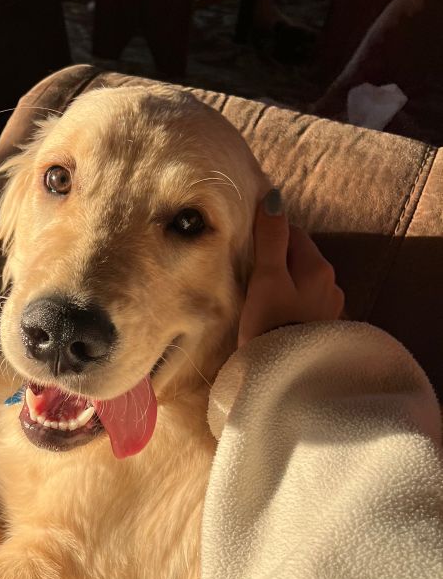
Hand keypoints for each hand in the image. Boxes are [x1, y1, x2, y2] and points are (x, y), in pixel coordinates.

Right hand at [238, 189, 344, 347]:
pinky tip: (275, 319)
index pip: (293, 233)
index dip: (268, 237)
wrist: (286, 380)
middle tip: (249, 274)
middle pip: (300, 258)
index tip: (246, 250)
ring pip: (302, 283)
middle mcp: (332, 285)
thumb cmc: (270, 327)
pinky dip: (291, 306)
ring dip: (285, 285)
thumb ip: (271, 239)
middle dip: (278, 260)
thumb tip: (274, 198)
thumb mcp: (266, 278)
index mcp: (318, 267)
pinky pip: (304, 307)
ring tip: (260, 300)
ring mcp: (330, 310)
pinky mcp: (323, 332)